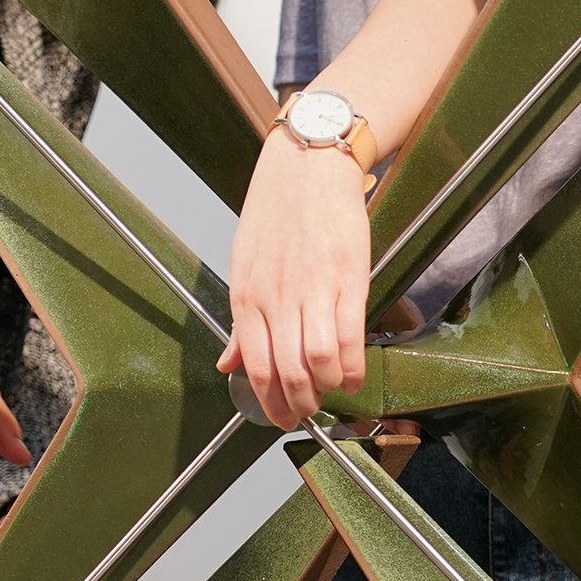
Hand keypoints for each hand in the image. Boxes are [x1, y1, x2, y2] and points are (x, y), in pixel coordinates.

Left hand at [220, 135, 370, 428]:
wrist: (308, 165)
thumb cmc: (275, 211)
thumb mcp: (243, 262)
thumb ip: (240, 319)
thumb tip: (227, 363)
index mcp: (246, 294)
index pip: (254, 366)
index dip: (268, 401)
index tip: (278, 415)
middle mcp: (276, 297)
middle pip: (287, 373)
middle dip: (299, 405)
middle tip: (307, 412)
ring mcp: (313, 289)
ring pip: (319, 363)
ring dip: (327, 390)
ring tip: (331, 392)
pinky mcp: (348, 278)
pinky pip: (350, 339)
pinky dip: (354, 368)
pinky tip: (353, 374)